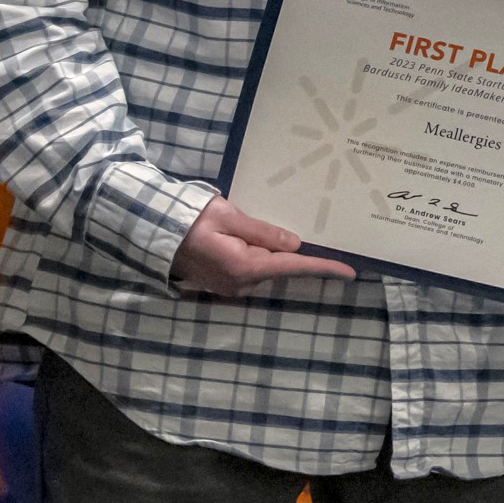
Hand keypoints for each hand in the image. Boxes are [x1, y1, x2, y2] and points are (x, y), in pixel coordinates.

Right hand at [171, 195, 356, 295]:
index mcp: (244, 267)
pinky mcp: (224, 282)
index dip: (324, 268)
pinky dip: (268, 258)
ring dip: (284, 256)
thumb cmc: (189, 219)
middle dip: (306, 258)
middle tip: (333, 243)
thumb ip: (263, 231)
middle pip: (283, 268)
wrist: (152, 231)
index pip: (293, 267)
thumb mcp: (229, 216)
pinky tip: (275, 245)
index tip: (350, 272)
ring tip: (306, 241)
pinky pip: (254, 269)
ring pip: (268, 268)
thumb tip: (296, 244)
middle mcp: (240, 283)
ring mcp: (230, 286)